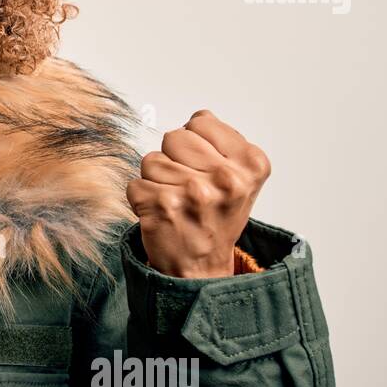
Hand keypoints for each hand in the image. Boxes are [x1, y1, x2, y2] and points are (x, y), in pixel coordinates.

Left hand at [126, 110, 270, 277]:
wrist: (202, 267)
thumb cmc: (217, 218)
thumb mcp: (241, 178)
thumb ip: (223, 143)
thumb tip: (198, 118)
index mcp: (250, 164)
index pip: (200, 122)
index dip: (196, 143)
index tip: (205, 167)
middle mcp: (226, 178)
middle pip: (173, 136)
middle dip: (174, 158)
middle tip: (187, 186)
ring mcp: (193, 193)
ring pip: (151, 160)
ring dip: (157, 180)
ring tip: (176, 202)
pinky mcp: (162, 207)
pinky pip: (135, 183)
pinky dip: (142, 199)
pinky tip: (161, 214)